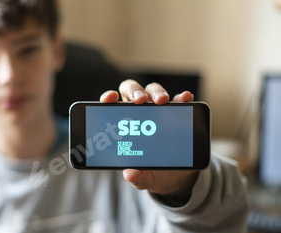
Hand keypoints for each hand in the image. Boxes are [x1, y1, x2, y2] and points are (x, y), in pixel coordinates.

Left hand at [100, 79, 198, 202]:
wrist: (177, 178)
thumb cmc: (153, 173)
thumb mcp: (145, 177)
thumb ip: (137, 177)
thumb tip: (129, 174)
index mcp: (124, 124)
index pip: (113, 104)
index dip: (109, 97)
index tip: (110, 98)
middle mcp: (139, 113)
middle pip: (133, 91)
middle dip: (136, 91)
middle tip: (141, 100)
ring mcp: (158, 111)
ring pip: (154, 91)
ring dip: (157, 92)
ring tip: (163, 101)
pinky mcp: (177, 114)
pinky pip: (179, 101)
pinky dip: (182, 98)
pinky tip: (185, 98)